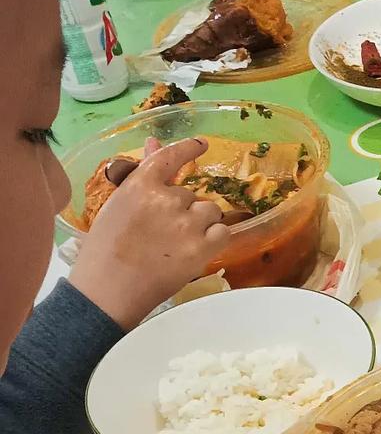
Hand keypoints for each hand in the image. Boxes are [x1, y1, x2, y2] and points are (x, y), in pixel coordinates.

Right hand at [69, 137, 224, 329]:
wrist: (107, 291)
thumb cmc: (104, 250)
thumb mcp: (117, 205)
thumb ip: (141, 174)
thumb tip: (153, 142)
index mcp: (141, 186)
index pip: (171, 157)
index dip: (188, 148)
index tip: (201, 145)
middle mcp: (167, 199)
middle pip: (191, 195)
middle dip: (182, 210)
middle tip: (162, 234)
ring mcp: (187, 224)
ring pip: (210, 211)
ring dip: (201, 224)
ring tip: (178, 244)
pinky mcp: (201, 249)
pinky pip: (223, 232)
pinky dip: (214, 240)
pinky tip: (196, 250)